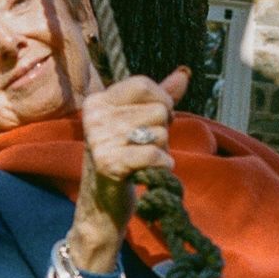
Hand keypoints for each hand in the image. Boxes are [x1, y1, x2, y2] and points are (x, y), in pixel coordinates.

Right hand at [68, 66, 189, 270]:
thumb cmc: (125, 158)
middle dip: (163, 131)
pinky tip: (150, 172)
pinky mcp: (109, 164)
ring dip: (162, 150)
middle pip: (158, 109)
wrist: (102, 205)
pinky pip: (155, 154)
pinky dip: (162, 165)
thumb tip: (184, 72)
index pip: (143, 84)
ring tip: (143, 161)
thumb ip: (160, 97)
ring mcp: (99, 140)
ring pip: (160, 132)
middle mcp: (94, 116)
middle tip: (144, 147)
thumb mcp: (139, 123)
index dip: (161, 101)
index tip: (155, 121)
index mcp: (97, 101)